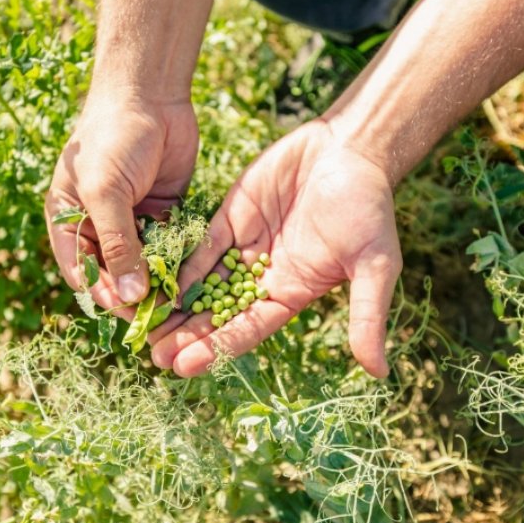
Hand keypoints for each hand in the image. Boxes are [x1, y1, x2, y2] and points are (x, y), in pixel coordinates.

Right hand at [45, 93, 197, 315]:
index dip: (102, 293)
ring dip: (158, 283)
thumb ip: (118, 244)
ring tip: (176, 305)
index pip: (82, 271)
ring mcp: (133, 220)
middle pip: (115, 273)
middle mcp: (100, 225)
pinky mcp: (163, 213)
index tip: (125, 313)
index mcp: (70, 220)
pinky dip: (178, 262)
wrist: (150, 95)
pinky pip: (170, 246)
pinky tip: (192, 279)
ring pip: (145, 264)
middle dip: (133, 294)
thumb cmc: (112, 139)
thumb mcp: (106, 191)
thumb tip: (130, 295)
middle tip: (156, 317)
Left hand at [150, 120, 401, 377]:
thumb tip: (380, 372)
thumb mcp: (375, 265)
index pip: (248, 329)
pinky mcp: (230, 217)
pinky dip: (180, 263)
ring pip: (203, 283)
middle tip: (152, 356)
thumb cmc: (370, 208)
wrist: (351, 150)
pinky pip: (201, 246)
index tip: (185, 367)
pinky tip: (155, 279)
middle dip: (186, 334)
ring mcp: (244, 247)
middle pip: (217, 313)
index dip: (216, 348)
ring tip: (144, 326)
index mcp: (292, 293)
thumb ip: (367, 315)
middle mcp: (263, 277)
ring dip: (175, 305)